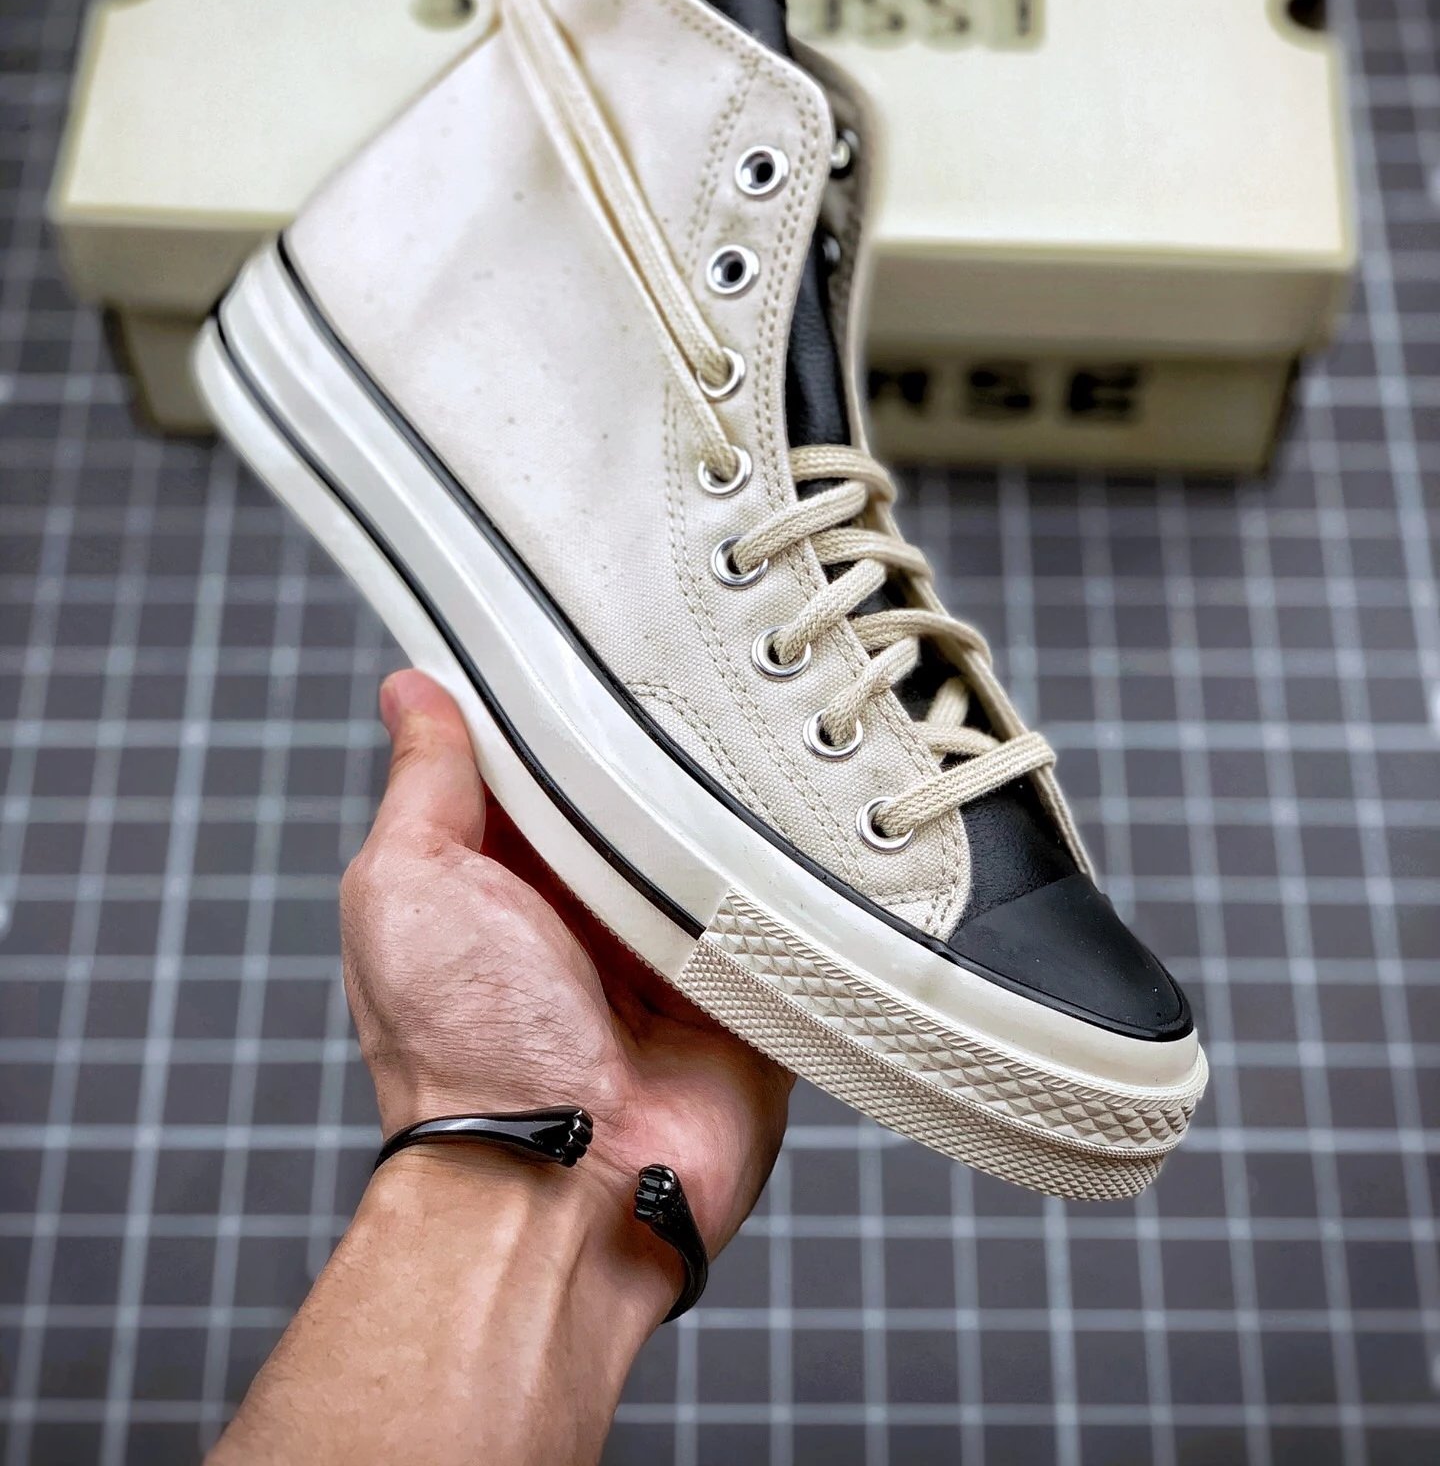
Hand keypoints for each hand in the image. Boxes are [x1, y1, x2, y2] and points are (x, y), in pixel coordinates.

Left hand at [341, 669, 792, 1265]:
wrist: (565, 1189)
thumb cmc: (461, 1053)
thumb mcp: (407, 886)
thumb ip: (425, 786)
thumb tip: (411, 691)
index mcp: (504, 876)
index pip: (540, 758)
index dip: (562, 698)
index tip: (596, 624)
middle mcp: (587, 908)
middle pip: (639, 790)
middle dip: (665, 741)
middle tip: (703, 662)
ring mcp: (671, 947)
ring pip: (717, 837)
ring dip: (734, 803)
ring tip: (764, 729)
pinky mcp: (745, 987)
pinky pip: (784, 909)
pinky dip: (794, 873)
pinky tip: (813, 816)